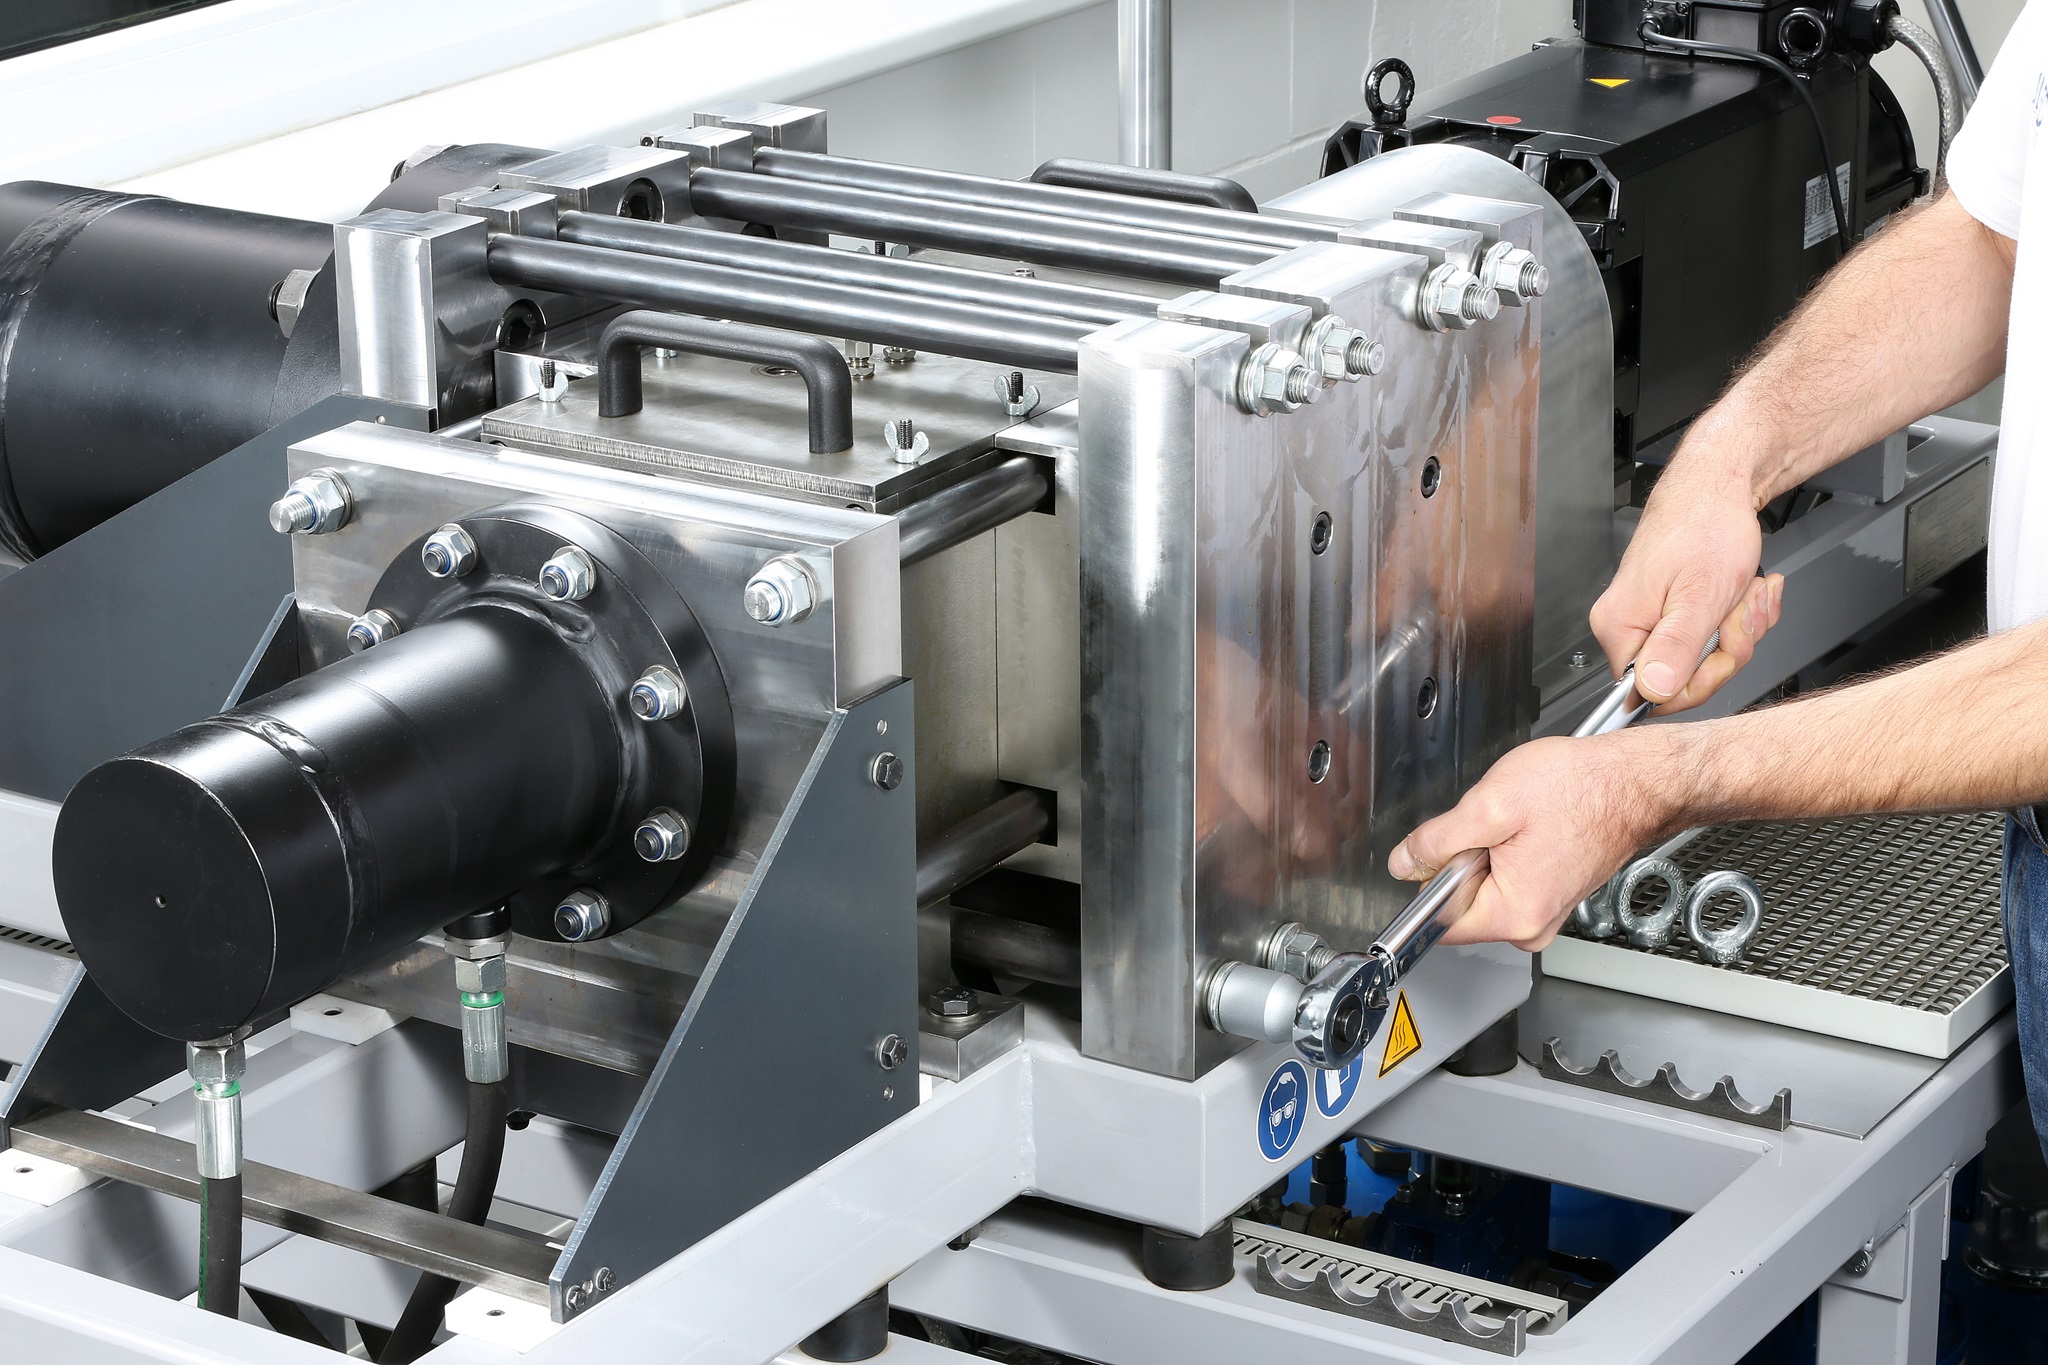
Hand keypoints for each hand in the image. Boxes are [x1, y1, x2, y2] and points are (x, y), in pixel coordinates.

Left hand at [1386, 730, 1679, 950]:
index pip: (1438, 922)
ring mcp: (1544, 912)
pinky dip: (1505, 854)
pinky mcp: (1550, 895)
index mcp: (1514, 914)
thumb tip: (1405, 863)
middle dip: (1461, 862)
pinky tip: (1528, 829)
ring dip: (1484, 855)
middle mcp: (1531, 925)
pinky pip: (1506, 881)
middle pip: (1459, 904)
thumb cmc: (1581, 789)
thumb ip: (1437, 840)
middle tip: (1491, 828)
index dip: (1428, 880)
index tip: (1440, 852)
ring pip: (1481, 889)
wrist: (1633, 781)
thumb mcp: (1490, 805)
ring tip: (1516, 825)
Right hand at [1592, 450, 1782, 711]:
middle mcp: (1626, 626)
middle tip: (1737, 612)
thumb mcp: (1700, 595)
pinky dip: (1737, 617)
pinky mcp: (1669, 611)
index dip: (1700, 678)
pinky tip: (1743, 592)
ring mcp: (1649, 619)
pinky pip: (1709, 638)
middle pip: (1682, 678)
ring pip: (1703, 658)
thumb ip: (1677, 648)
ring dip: (1738, 628)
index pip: (1653, 692)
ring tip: (1744, 592)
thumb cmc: (1706, 526)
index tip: (1722, 646)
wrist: (1717, 487)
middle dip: (1727, 647)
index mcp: (1620, 627)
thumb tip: (1652, 692)